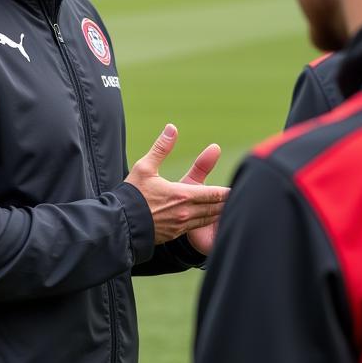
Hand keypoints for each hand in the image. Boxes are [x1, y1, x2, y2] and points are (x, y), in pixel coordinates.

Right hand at [125, 124, 227, 243]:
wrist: (120, 223)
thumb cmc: (132, 194)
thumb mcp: (145, 167)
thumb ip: (161, 148)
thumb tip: (172, 128)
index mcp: (181, 195)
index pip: (213, 194)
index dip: (227, 192)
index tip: (239, 188)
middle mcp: (185, 212)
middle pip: (215, 208)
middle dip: (227, 203)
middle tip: (241, 199)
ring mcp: (181, 226)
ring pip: (208, 220)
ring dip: (219, 214)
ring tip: (230, 209)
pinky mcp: (174, 234)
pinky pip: (197, 228)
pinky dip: (207, 223)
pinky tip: (210, 220)